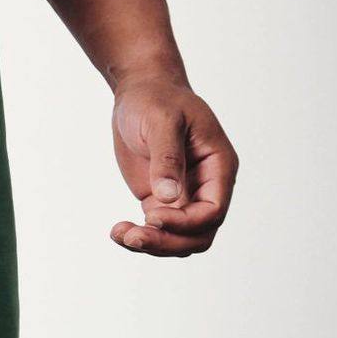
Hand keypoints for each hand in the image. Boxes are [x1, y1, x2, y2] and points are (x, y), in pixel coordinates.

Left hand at [108, 73, 237, 256]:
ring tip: (120, 234)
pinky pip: (158, 231)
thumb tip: (168, 197)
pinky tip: (118, 231)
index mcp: (218, 166)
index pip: (213, 211)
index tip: (151, 214)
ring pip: (178, 240)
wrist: (140, 92)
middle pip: (198, 235)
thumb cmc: (157, 98)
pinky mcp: (161, 201)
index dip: (185, 223)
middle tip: (133, 236)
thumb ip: (167, 159)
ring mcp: (184, 196)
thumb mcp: (163, 121)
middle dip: (167, 242)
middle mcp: (207, 186)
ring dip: (151, 245)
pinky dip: (138, 237)